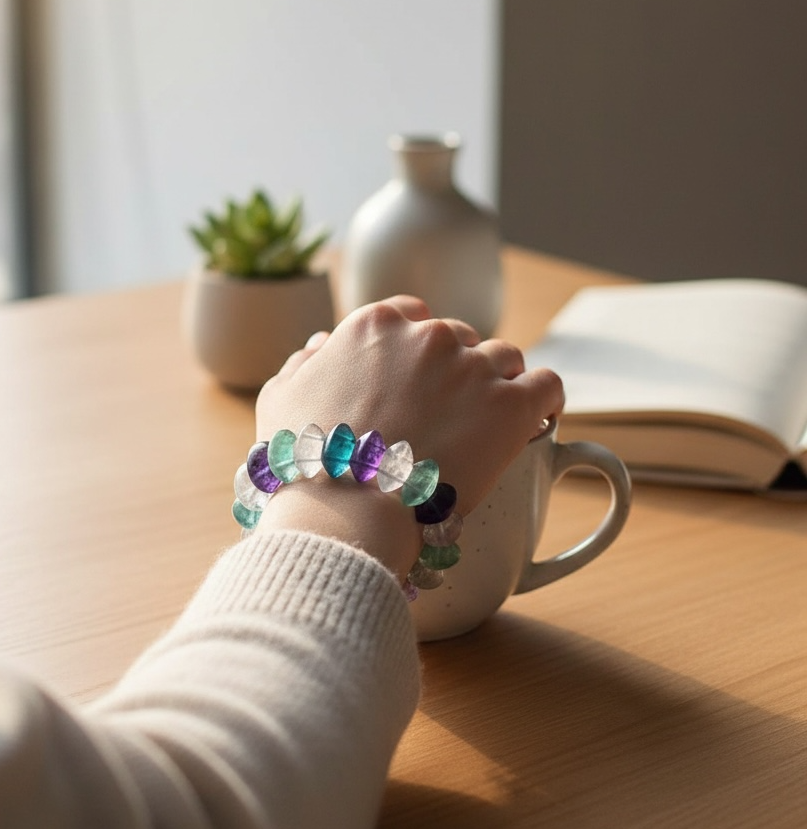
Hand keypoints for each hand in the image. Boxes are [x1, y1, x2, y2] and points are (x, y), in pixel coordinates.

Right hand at [253, 296, 563, 577]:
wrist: (347, 512)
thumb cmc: (308, 459)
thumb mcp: (281, 399)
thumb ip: (303, 363)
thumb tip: (320, 346)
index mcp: (376, 324)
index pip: (412, 316)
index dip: (416, 351)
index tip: (417, 382)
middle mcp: (429, 334)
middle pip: (460, 338)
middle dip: (455, 372)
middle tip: (445, 418)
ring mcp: (474, 367)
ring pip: (505, 359)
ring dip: (499, 385)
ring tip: (487, 426)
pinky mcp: (512, 405)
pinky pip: (548, 386)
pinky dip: (544, 401)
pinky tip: (536, 421)